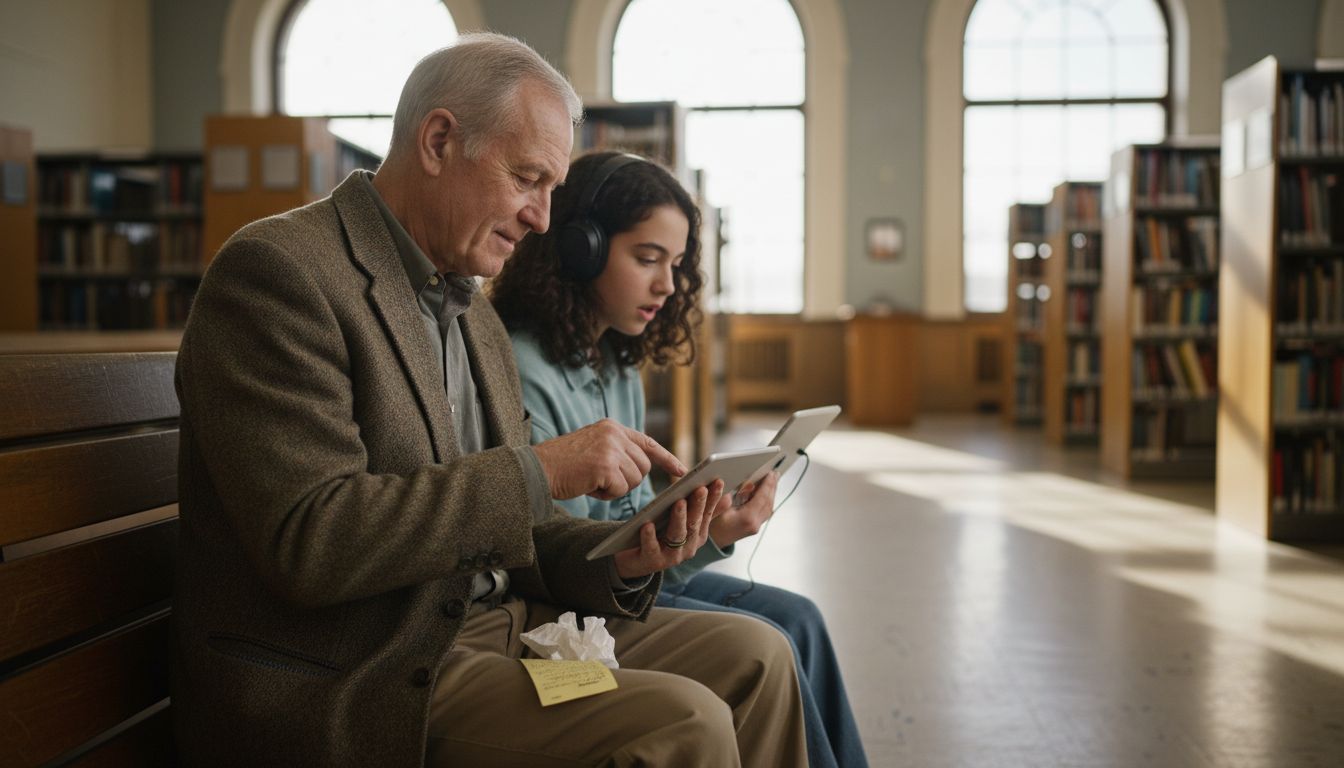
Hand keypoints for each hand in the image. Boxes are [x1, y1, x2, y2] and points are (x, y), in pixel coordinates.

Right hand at [533, 418, 686, 500]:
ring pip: (634, 480)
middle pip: (643, 466)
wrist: (538, 469)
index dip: (666, 458)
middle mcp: (614, 434)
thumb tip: (642, 467)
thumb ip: (617, 451)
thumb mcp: (594, 447)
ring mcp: (610, 449)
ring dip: (615, 488)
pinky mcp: (605, 466)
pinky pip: (620, 489)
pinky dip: (606, 494)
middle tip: (602, 480)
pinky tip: (588, 486)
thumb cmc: (563, 464)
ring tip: (592, 480)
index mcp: (612, 427)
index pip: (648, 442)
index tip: (682, 470)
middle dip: (628, 479)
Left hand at [613, 479, 724, 579]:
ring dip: (679, 518)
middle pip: (694, 524)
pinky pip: (651, 548)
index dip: (713, 498)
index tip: (718, 481)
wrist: (639, 561)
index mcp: (697, 536)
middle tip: (700, 489)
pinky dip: (650, 536)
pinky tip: (647, 524)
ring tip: (679, 502)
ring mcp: (671, 556)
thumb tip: (727, 497)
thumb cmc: (662, 537)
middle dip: (698, 505)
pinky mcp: (651, 561)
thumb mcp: (683, 524)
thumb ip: (703, 511)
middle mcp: (688, 547)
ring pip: (677, 536)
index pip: (707, 514)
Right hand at [709, 471, 779, 547]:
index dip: (767, 483)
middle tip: (775, 473)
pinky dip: (768, 500)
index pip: (762, 497)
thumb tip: (747, 484)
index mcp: (747, 518)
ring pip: (769, 507)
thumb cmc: (713, 527)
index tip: (771, 473)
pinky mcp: (755, 527)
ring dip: (772, 493)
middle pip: (768, 502)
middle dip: (772, 486)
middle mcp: (754, 524)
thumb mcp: (717, 508)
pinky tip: (767, 493)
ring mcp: (756, 527)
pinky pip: (766, 512)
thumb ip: (733, 494)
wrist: (713, 542)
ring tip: (773, 481)